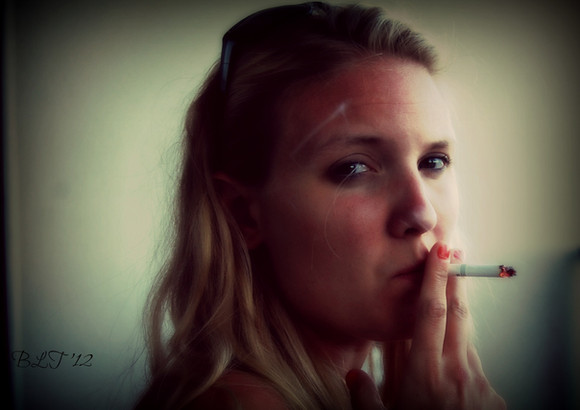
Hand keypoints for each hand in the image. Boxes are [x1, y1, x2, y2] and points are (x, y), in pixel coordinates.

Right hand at [347, 243, 505, 409]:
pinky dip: (463, 359)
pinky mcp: (494, 397)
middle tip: (454, 254)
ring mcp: (479, 385)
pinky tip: (452, 370)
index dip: (435, 280)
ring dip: (457, 319)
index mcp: (425, 376)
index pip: (431, 315)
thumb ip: (364, 398)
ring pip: (466, 340)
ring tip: (448, 302)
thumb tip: (353, 375)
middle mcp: (456, 373)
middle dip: (455, 281)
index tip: (440, 253)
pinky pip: (475, 368)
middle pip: (457, 315)